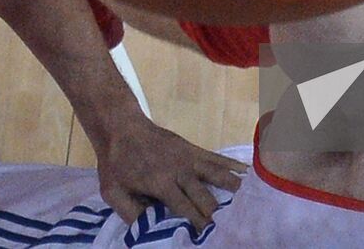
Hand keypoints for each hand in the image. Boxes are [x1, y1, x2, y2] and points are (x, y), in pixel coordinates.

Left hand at [93, 111, 247, 232]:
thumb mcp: (113, 192)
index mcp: (161, 183)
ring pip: (218, 176)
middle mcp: (180, 170)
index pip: (186, 209)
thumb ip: (131, 213)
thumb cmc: (116, 163)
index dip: (199, 226)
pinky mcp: (193, 149)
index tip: (209, 237)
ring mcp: (189, 158)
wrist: (121, 126)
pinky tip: (248, 173)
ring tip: (250, 203)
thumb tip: (151, 231)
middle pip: (206, 197)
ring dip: (233, 191)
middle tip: (232, 228)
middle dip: (218, 215)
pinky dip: (234, 166)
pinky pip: (217, 159)